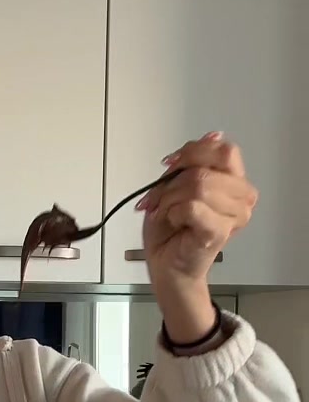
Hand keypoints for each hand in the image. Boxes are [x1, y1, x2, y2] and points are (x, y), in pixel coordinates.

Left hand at [139, 132, 257, 283]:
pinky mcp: (220, 231)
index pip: (223, 149)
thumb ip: (192, 160)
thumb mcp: (175, 184)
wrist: (166, 265)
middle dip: (172, 181)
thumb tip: (213, 135)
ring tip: (165, 212)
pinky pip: (192, 206)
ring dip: (170, 198)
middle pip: (206, 167)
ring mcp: (235, 215)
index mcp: (234, 181)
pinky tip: (173, 222)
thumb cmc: (171, 230)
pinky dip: (173, 212)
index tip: (170, 165)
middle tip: (158, 198)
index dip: (192, 153)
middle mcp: (241, 196)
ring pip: (198, 184)